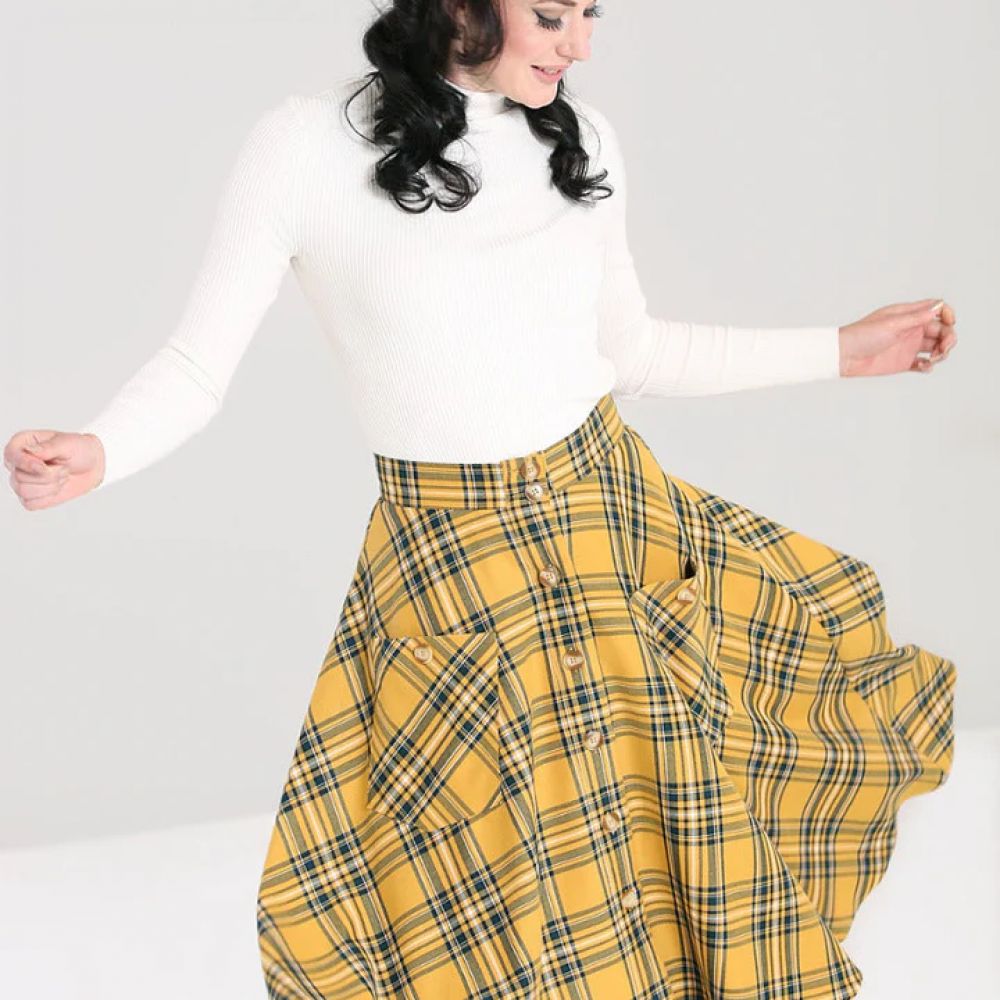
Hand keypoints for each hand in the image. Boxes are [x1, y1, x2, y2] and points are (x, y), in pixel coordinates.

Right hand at [4, 430, 105, 510]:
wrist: (93, 466)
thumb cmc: (79, 450)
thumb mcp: (67, 443)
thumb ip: (48, 448)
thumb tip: (30, 451)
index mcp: (21, 443)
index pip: (11, 455)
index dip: (26, 463)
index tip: (44, 466)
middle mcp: (17, 463)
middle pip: (19, 478)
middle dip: (48, 476)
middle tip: (63, 468)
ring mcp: (21, 481)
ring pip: (24, 492)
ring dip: (50, 486)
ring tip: (61, 476)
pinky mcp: (29, 496)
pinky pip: (31, 504)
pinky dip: (48, 497)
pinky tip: (57, 487)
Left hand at [837, 298, 956, 377]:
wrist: (843, 356)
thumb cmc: (862, 335)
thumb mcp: (891, 324)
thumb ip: (915, 317)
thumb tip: (938, 306)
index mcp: (908, 315)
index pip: (937, 309)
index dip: (948, 314)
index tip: (950, 323)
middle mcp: (911, 329)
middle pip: (941, 330)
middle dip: (948, 338)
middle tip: (943, 349)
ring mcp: (908, 346)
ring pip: (936, 347)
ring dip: (942, 353)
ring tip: (933, 359)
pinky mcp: (903, 362)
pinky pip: (924, 364)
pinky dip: (929, 366)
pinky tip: (924, 367)